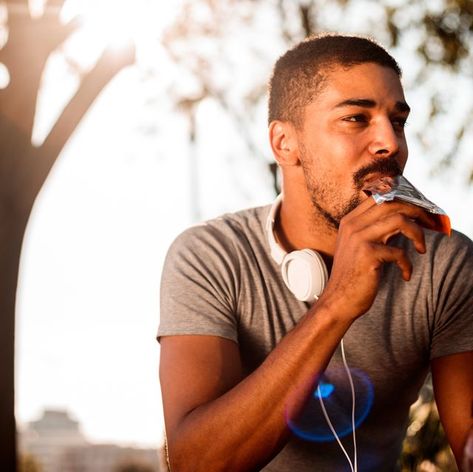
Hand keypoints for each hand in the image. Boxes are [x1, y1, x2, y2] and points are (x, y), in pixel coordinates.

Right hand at [317, 197, 433, 319]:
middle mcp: (352, 225)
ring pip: (399, 220)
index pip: (380, 197)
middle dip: (417, 212)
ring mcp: (359, 238)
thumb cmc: (352, 276)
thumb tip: (402, 217)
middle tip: (429, 225)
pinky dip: (407, 264)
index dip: (403, 201)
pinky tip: (405, 275)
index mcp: (349, 221)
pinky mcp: (368, 254)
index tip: (418, 212)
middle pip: (392, 204)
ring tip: (421, 248)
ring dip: (418, 234)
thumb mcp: (357, 246)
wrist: (338, 300)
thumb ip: (372, 229)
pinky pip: (399, 252)